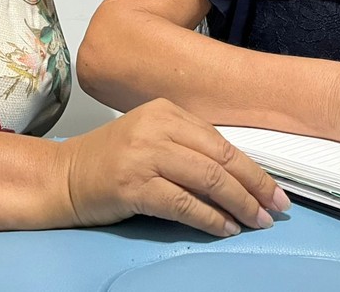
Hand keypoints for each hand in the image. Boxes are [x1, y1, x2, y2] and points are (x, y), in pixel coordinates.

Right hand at [58, 98, 289, 235]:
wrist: (64, 176)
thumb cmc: (112, 160)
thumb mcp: (152, 138)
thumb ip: (188, 147)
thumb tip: (240, 176)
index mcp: (166, 111)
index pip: (220, 141)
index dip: (253, 168)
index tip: (274, 190)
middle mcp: (157, 127)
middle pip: (220, 159)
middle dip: (254, 186)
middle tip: (276, 209)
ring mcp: (145, 155)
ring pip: (208, 180)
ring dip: (239, 204)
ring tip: (256, 221)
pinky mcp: (134, 185)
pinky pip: (184, 204)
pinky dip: (210, 218)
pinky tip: (225, 229)